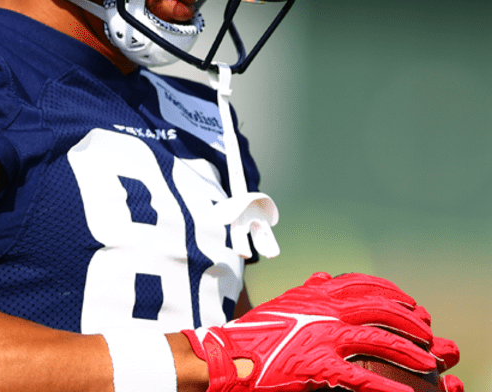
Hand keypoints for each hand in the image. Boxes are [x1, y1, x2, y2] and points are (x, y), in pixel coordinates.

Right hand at [182, 272, 460, 391]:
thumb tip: (324, 276)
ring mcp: (323, 337)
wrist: (229, 355)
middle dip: (408, 320)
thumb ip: (307, 291)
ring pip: (378, 341)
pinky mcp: (318, 365)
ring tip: (428, 362)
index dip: (391, 292)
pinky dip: (387, 387)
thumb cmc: (256, 332)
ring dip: (408, 352)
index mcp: (316, 294)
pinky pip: (362, 378)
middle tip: (427, 332)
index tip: (410, 303)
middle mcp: (324, 310)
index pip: (362, 285)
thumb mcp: (283, 303)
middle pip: (378, 309)